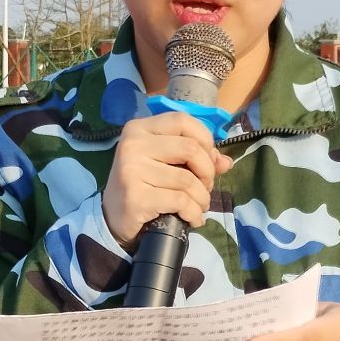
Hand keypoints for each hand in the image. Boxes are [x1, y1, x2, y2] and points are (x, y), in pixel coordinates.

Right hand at [103, 114, 232, 250]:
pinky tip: (192, 219)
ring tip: (199, 206)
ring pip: (187, 179)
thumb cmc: (143, 185)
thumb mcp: (166, 165)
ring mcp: (131, 169)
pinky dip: (193, 213)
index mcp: (139, 128)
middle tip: (205, 188)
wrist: (113, 218)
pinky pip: (179, 201)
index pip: (183, 121)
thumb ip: (196, 158)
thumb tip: (226, 162)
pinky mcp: (135, 196)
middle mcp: (133, 144)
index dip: (205, 140)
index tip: (207, 160)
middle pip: (190, 148)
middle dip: (207, 172)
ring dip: (202, 198)